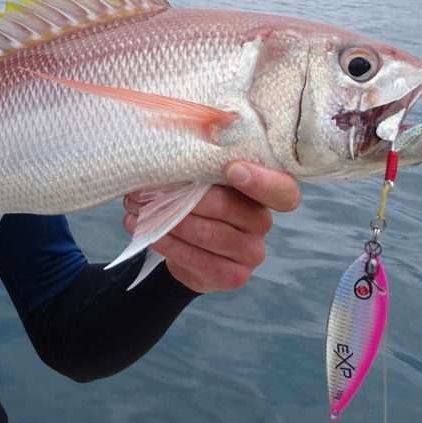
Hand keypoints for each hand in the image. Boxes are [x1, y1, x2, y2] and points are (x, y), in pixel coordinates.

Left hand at [123, 161, 300, 293]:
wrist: (189, 249)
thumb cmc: (197, 199)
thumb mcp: (203, 178)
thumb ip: (202, 163)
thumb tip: (177, 146)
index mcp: (265, 192)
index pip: (283, 191)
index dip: (261, 182)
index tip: (231, 170)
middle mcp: (263, 222)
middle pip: (230, 208)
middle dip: (184, 197)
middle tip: (146, 190)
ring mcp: (252, 252)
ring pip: (209, 234)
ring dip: (168, 221)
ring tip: (138, 210)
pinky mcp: (234, 276)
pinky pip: (198, 260)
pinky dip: (169, 245)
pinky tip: (149, 234)